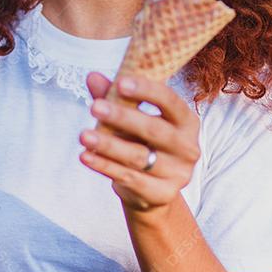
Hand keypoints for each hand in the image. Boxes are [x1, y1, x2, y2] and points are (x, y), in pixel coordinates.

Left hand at [78, 71, 200, 212]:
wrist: (150, 189)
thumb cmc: (142, 142)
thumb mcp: (132, 118)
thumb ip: (116, 98)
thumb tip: (93, 77)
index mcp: (186, 121)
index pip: (170, 101)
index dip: (147, 91)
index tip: (121, 82)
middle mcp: (188, 147)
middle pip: (154, 130)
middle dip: (122, 118)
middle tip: (95, 107)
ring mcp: (178, 173)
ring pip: (138, 156)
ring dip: (108, 145)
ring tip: (83, 135)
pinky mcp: (163, 194)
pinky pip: (129, 178)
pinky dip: (105, 166)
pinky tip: (86, 156)